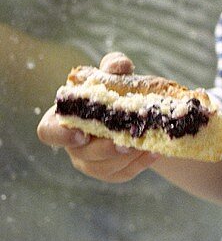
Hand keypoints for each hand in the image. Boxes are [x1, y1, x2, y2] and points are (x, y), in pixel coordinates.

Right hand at [37, 51, 159, 182]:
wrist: (136, 112)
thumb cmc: (116, 89)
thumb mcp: (115, 74)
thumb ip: (114, 66)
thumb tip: (119, 66)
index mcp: (66, 118)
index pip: (48, 132)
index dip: (61, 136)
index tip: (82, 134)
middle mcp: (73, 144)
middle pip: (82, 154)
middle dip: (105, 149)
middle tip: (126, 142)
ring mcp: (90, 161)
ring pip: (103, 168)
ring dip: (126, 158)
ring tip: (147, 144)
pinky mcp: (109, 172)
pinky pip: (122, 174)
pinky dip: (139, 164)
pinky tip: (154, 151)